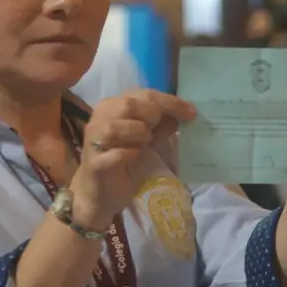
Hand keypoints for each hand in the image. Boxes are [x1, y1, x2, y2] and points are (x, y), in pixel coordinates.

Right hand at [69, 89, 195, 228]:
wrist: (101, 193)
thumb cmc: (123, 160)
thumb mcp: (146, 138)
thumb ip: (161, 124)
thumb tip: (184, 113)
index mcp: (113, 106)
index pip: (144, 94)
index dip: (170, 102)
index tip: (191, 113)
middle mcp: (100, 118)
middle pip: (128, 105)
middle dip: (151, 115)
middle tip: (159, 130)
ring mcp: (95, 141)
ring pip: (115, 127)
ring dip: (138, 133)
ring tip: (144, 143)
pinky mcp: (95, 164)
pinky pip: (114, 155)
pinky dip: (129, 154)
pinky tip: (135, 156)